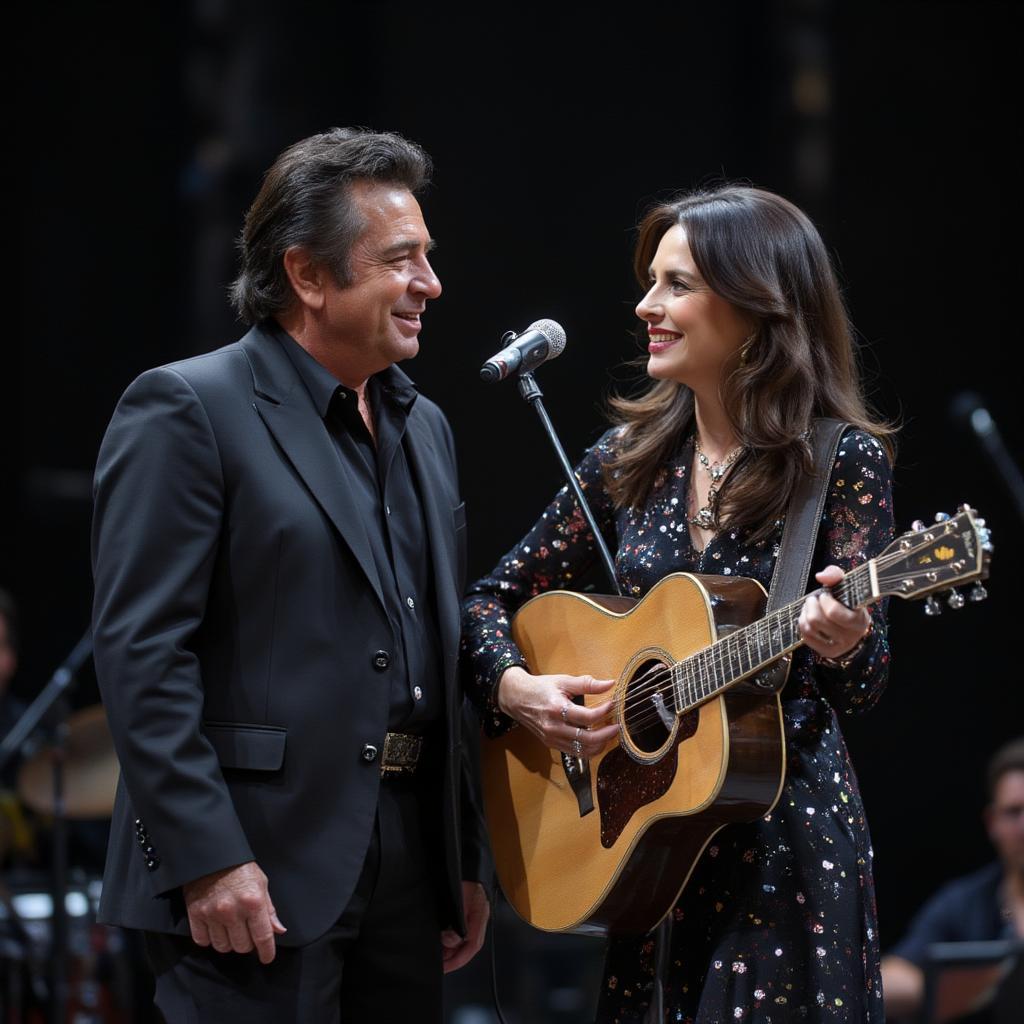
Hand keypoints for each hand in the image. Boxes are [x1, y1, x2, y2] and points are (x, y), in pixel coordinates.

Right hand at [183, 861, 286, 963]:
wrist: (212, 855)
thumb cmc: (240, 868)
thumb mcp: (261, 883)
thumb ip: (269, 909)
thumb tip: (278, 930)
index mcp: (253, 902)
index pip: (263, 936)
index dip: (267, 951)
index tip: (267, 958)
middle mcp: (233, 911)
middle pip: (242, 946)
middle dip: (247, 943)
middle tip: (246, 933)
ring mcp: (212, 914)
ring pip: (223, 947)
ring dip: (229, 942)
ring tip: (231, 930)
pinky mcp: (195, 915)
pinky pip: (203, 941)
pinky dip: (210, 939)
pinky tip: (215, 929)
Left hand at [441, 881, 489, 972]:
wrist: (464, 867)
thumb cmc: (464, 881)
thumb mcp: (461, 903)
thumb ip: (459, 924)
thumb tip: (452, 940)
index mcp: (479, 920)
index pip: (472, 947)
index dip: (457, 960)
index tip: (445, 968)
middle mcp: (477, 922)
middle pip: (467, 948)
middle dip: (453, 959)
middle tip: (439, 965)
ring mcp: (472, 919)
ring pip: (463, 942)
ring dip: (451, 951)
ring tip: (438, 956)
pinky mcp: (464, 915)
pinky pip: (459, 934)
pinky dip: (450, 942)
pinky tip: (441, 943)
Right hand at [496, 666, 618, 755]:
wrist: (517, 698)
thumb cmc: (541, 688)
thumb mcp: (563, 681)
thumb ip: (587, 684)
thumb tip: (610, 684)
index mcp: (557, 708)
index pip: (587, 717)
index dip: (604, 712)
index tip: (614, 705)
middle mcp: (554, 727)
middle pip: (587, 739)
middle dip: (607, 734)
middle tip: (618, 726)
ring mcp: (552, 738)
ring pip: (582, 750)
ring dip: (600, 744)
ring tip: (610, 734)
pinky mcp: (551, 744)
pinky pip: (575, 753)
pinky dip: (590, 749)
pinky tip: (598, 740)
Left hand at [798, 565, 871, 659]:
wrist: (852, 628)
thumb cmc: (847, 605)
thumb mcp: (846, 588)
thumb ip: (835, 575)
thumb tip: (821, 576)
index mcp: (859, 619)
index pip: (833, 612)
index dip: (824, 600)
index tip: (826, 594)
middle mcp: (851, 635)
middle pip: (816, 619)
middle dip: (811, 604)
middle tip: (815, 599)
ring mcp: (839, 645)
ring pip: (810, 627)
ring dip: (806, 613)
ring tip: (811, 607)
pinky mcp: (827, 651)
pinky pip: (806, 636)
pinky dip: (803, 624)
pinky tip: (809, 618)